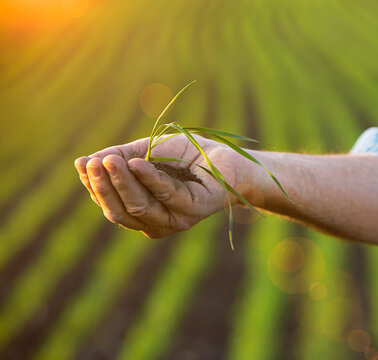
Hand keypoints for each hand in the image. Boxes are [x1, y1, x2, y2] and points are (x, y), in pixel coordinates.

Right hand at [74, 135, 245, 237]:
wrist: (226, 158)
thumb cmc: (187, 156)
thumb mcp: (148, 152)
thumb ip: (121, 157)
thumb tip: (86, 161)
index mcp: (142, 211)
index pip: (111, 204)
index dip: (94, 186)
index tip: (81, 163)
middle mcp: (157, 221)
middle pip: (121, 211)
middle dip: (104, 186)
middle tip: (92, 163)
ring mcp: (176, 219)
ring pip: (140, 207)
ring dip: (122, 183)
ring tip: (110, 161)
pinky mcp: (195, 209)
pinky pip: (167, 195)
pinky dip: (150, 179)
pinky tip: (137, 164)